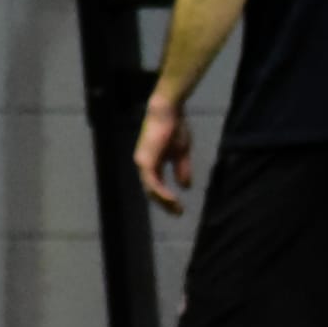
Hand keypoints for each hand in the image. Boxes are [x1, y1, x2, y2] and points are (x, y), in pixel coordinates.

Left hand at [133, 96, 192, 214]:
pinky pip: (152, 182)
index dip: (167, 198)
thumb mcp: (181, 153)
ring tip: (176, 210)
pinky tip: (172, 200)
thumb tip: (185, 186)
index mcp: (152, 163)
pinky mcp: (145, 161)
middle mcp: (144, 165)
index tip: (180, 208)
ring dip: (163, 201)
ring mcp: (142, 163)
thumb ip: (181, 169)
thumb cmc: (175, 128)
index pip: (157, 186)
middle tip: (178, 213)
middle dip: (165, 204)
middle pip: (152, 191)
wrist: (169, 113)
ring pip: (150, 189)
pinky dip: (161, 192)